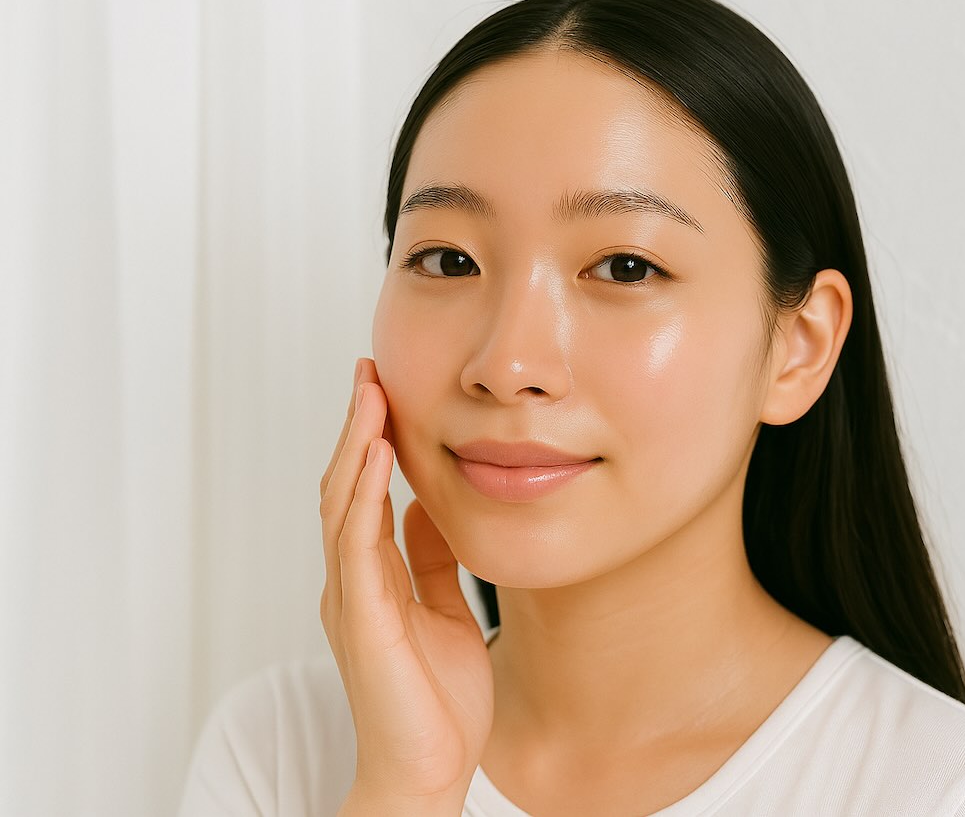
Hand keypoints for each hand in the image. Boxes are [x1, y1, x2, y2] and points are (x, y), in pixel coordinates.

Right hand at [319, 357, 493, 812]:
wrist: (429, 770)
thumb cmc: (436, 702)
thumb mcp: (444, 612)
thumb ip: (430, 563)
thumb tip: (426, 510)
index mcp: (371, 579)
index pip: (363, 493)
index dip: (370, 440)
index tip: (383, 390)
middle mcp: (352, 582)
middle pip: (345, 487)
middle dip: (356, 427)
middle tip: (369, 371)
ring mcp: (352, 599)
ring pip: (343, 505)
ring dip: (355, 445)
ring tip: (370, 393)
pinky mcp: (364, 621)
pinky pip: (359, 546)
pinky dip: (366, 496)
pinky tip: (379, 457)